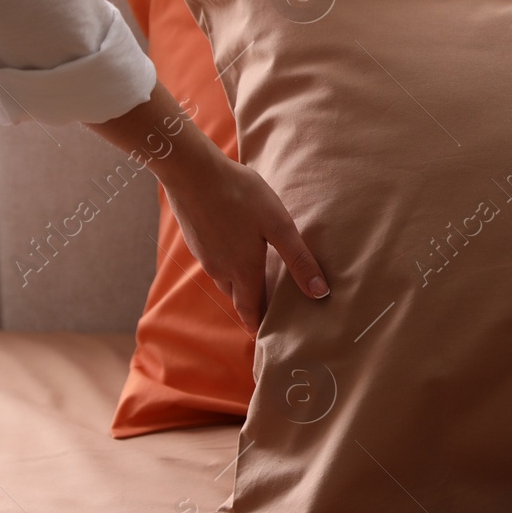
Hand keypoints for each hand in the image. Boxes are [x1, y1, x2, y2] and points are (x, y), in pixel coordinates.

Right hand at [87, 84, 326, 334]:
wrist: (191, 171)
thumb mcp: (278, 225)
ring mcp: (205, 255)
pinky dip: (229, 267)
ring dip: (241, 288)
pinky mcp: (196, 239)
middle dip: (253, 309)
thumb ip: (298, 260)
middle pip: (239, 299)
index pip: (252, 311)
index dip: (261, 327)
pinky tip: (237, 252)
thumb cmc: (239, 195)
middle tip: (270, 315)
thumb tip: (320, 293)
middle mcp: (220, 270)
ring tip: (258, 285)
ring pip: (225, 281)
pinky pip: (216, 263)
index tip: (270, 341)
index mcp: (242, 271)